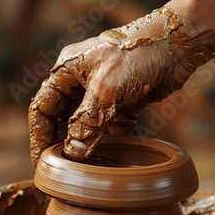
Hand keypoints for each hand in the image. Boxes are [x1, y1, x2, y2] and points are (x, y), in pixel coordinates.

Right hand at [29, 6, 211, 166]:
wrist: (175, 45)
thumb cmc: (137, 55)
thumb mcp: (106, 90)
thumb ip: (86, 122)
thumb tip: (73, 153)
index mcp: (66, 72)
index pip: (42, 109)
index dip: (40, 137)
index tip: (42, 163)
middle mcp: (78, 82)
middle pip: (61, 119)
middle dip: (65, 143)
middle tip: (66, 169)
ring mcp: (99, 91)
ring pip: (85, 124)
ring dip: (90, 140)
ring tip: (94, 158)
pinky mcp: (118, 100)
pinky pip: (106, 123)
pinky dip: (113, 132)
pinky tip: (127, 126)